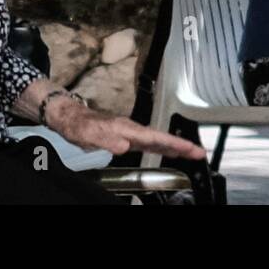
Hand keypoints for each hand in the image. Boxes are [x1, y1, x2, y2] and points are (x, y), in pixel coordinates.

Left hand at [47, 97, 206, 160]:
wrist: (68, 115)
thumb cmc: (78, 125)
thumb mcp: (88, 134)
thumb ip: (106, 140)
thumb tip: (124, 146)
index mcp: (125, 128)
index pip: (154, 137)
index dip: (173, 143)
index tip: (190, 148)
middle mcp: (130, 129)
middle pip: (160, 138)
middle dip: (181, 145)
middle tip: (200, 152)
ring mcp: (129, 132)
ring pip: (156, 140)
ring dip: (173, 146)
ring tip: (190, 153)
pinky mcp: (126, 136)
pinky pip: (148, 143)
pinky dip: (161, 147)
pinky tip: (167, 151)